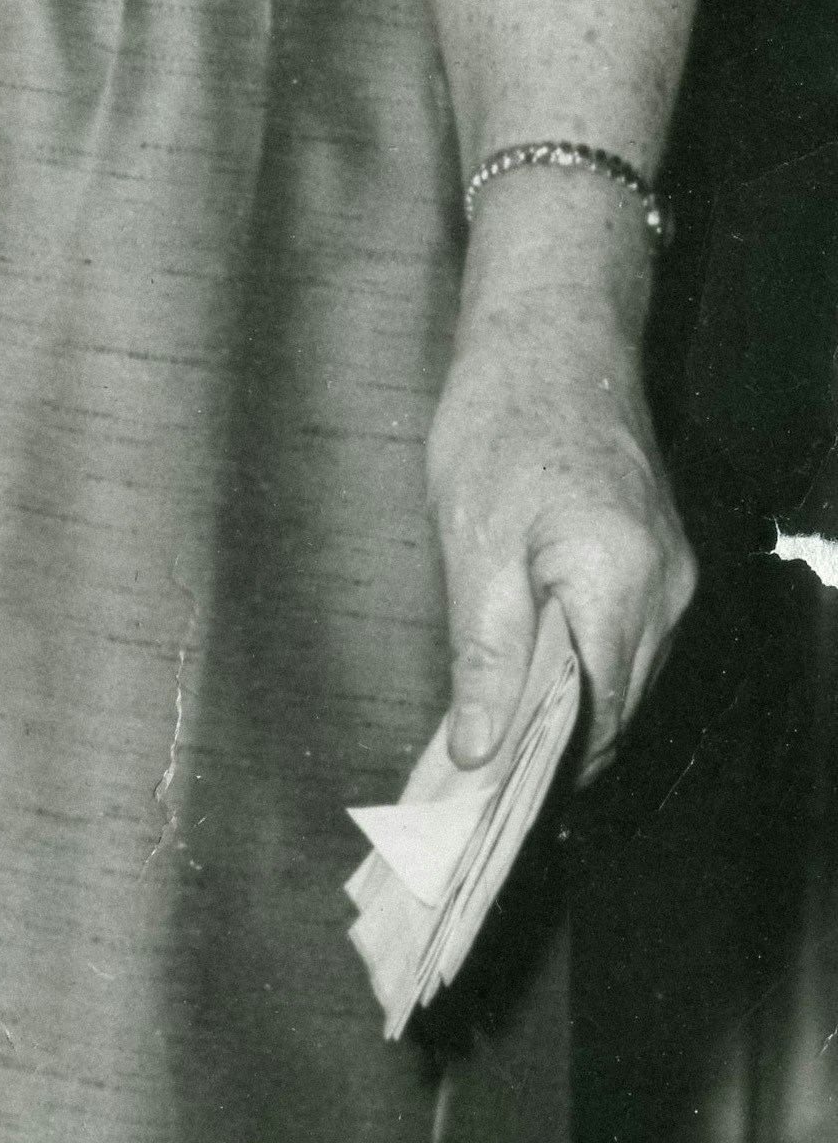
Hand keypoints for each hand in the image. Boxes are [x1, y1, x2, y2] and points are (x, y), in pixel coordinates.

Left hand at [428, 211, 692, 768]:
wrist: (551, 337)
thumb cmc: (500, 426)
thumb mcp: (471, 545)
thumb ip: (482, 655)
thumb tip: (480, 750)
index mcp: (620, 588)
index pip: (598, 719)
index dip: (546, 769)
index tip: (490, 805)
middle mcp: (666, 592)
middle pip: (617, 707)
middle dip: (551, 750)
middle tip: (473, 785)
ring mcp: (671, 577)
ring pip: (622, 676)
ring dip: (564, 710)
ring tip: (487, 738)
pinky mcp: (659, 560)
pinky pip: (624, 638)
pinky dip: (578, 666)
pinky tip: (523, 673)